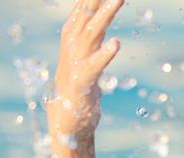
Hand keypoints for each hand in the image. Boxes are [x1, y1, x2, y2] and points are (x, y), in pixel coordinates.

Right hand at [47, 0, 122, 140]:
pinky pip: (94, 65)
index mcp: (73, 40)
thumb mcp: (87, 60)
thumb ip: (93, 42)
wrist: (67, 120)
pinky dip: (104, 54)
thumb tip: (102, 26)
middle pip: (86, 15)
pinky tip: (116, 44)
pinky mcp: (81, 82)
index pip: (83, 10)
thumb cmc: (80, 89)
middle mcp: (72, 47)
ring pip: (91, 33)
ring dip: (105, 15)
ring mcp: (75, 63)